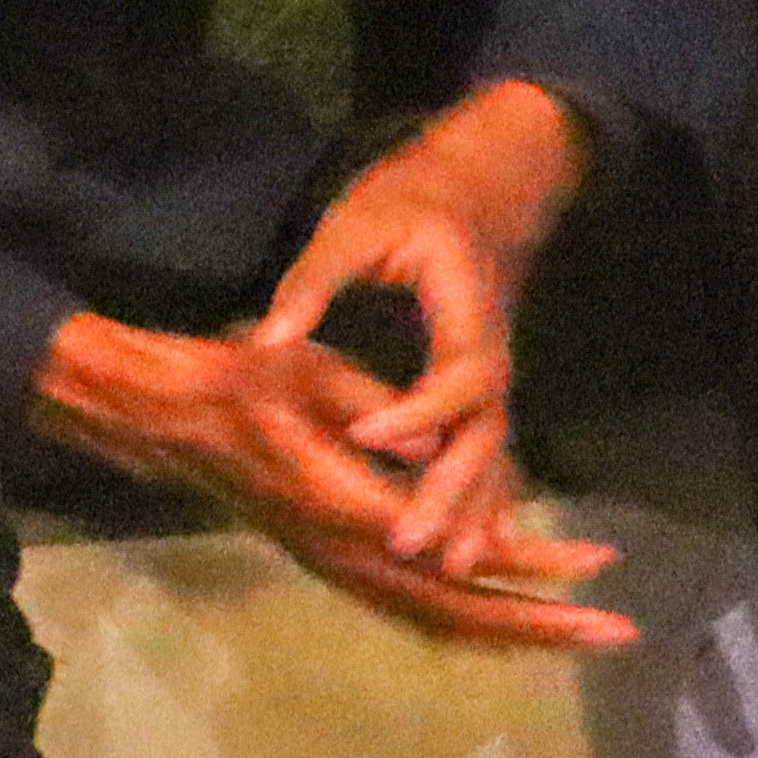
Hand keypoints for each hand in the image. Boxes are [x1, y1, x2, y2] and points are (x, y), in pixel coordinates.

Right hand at [34, 314, 630, 650]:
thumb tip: (437, 447)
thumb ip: (377, 414)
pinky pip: (410, 612)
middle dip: (540, 623)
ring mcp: (337, 565)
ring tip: (578, 632)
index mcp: (342, 504)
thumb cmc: (236, 378)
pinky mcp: (333, 562)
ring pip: (437, 622)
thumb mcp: (309, 372)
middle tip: (614, 629)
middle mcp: (346, 552)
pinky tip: (502, 621)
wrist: (164, 414)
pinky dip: (464, 623)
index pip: (452, 550)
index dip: (525, 560)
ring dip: (511, 630)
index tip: (591, 559)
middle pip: (458, 610)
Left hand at [247, 82, 583, 573]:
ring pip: (493, 455)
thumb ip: (311, 283)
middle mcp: (490, 353)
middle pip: (485, 434)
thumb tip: (264, 340)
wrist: (475, 189)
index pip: (458, 376)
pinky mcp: (478, 392)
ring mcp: (491, 376)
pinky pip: (488, 454)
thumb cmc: (410, 200)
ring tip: (445, 568)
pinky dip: (482, 499)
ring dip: (474, 511)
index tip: (366, 433)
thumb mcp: (355, 224)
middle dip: (451, 491)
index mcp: (467, 308)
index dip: (418, 409)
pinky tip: (467, 547)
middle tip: (409, 542)